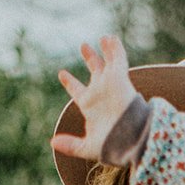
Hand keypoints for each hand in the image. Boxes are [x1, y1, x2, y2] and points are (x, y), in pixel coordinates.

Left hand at [51, 34, 137, 163]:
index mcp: (90, 105)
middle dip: (90, 58)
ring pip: (108, 62)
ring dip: (105, 50)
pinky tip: (110, 38)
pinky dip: (114, 48)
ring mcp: (110, 84)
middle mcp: (100, 92)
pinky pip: (117, 58)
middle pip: (95, 71)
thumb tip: (53, 142)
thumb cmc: (111, 144)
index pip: (78, 90)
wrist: (131, 138)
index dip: (70, 82)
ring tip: (104, 37)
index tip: (62, 74)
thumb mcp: (88, 147)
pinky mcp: (120, 77)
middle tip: (83, 45)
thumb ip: (71, 145)